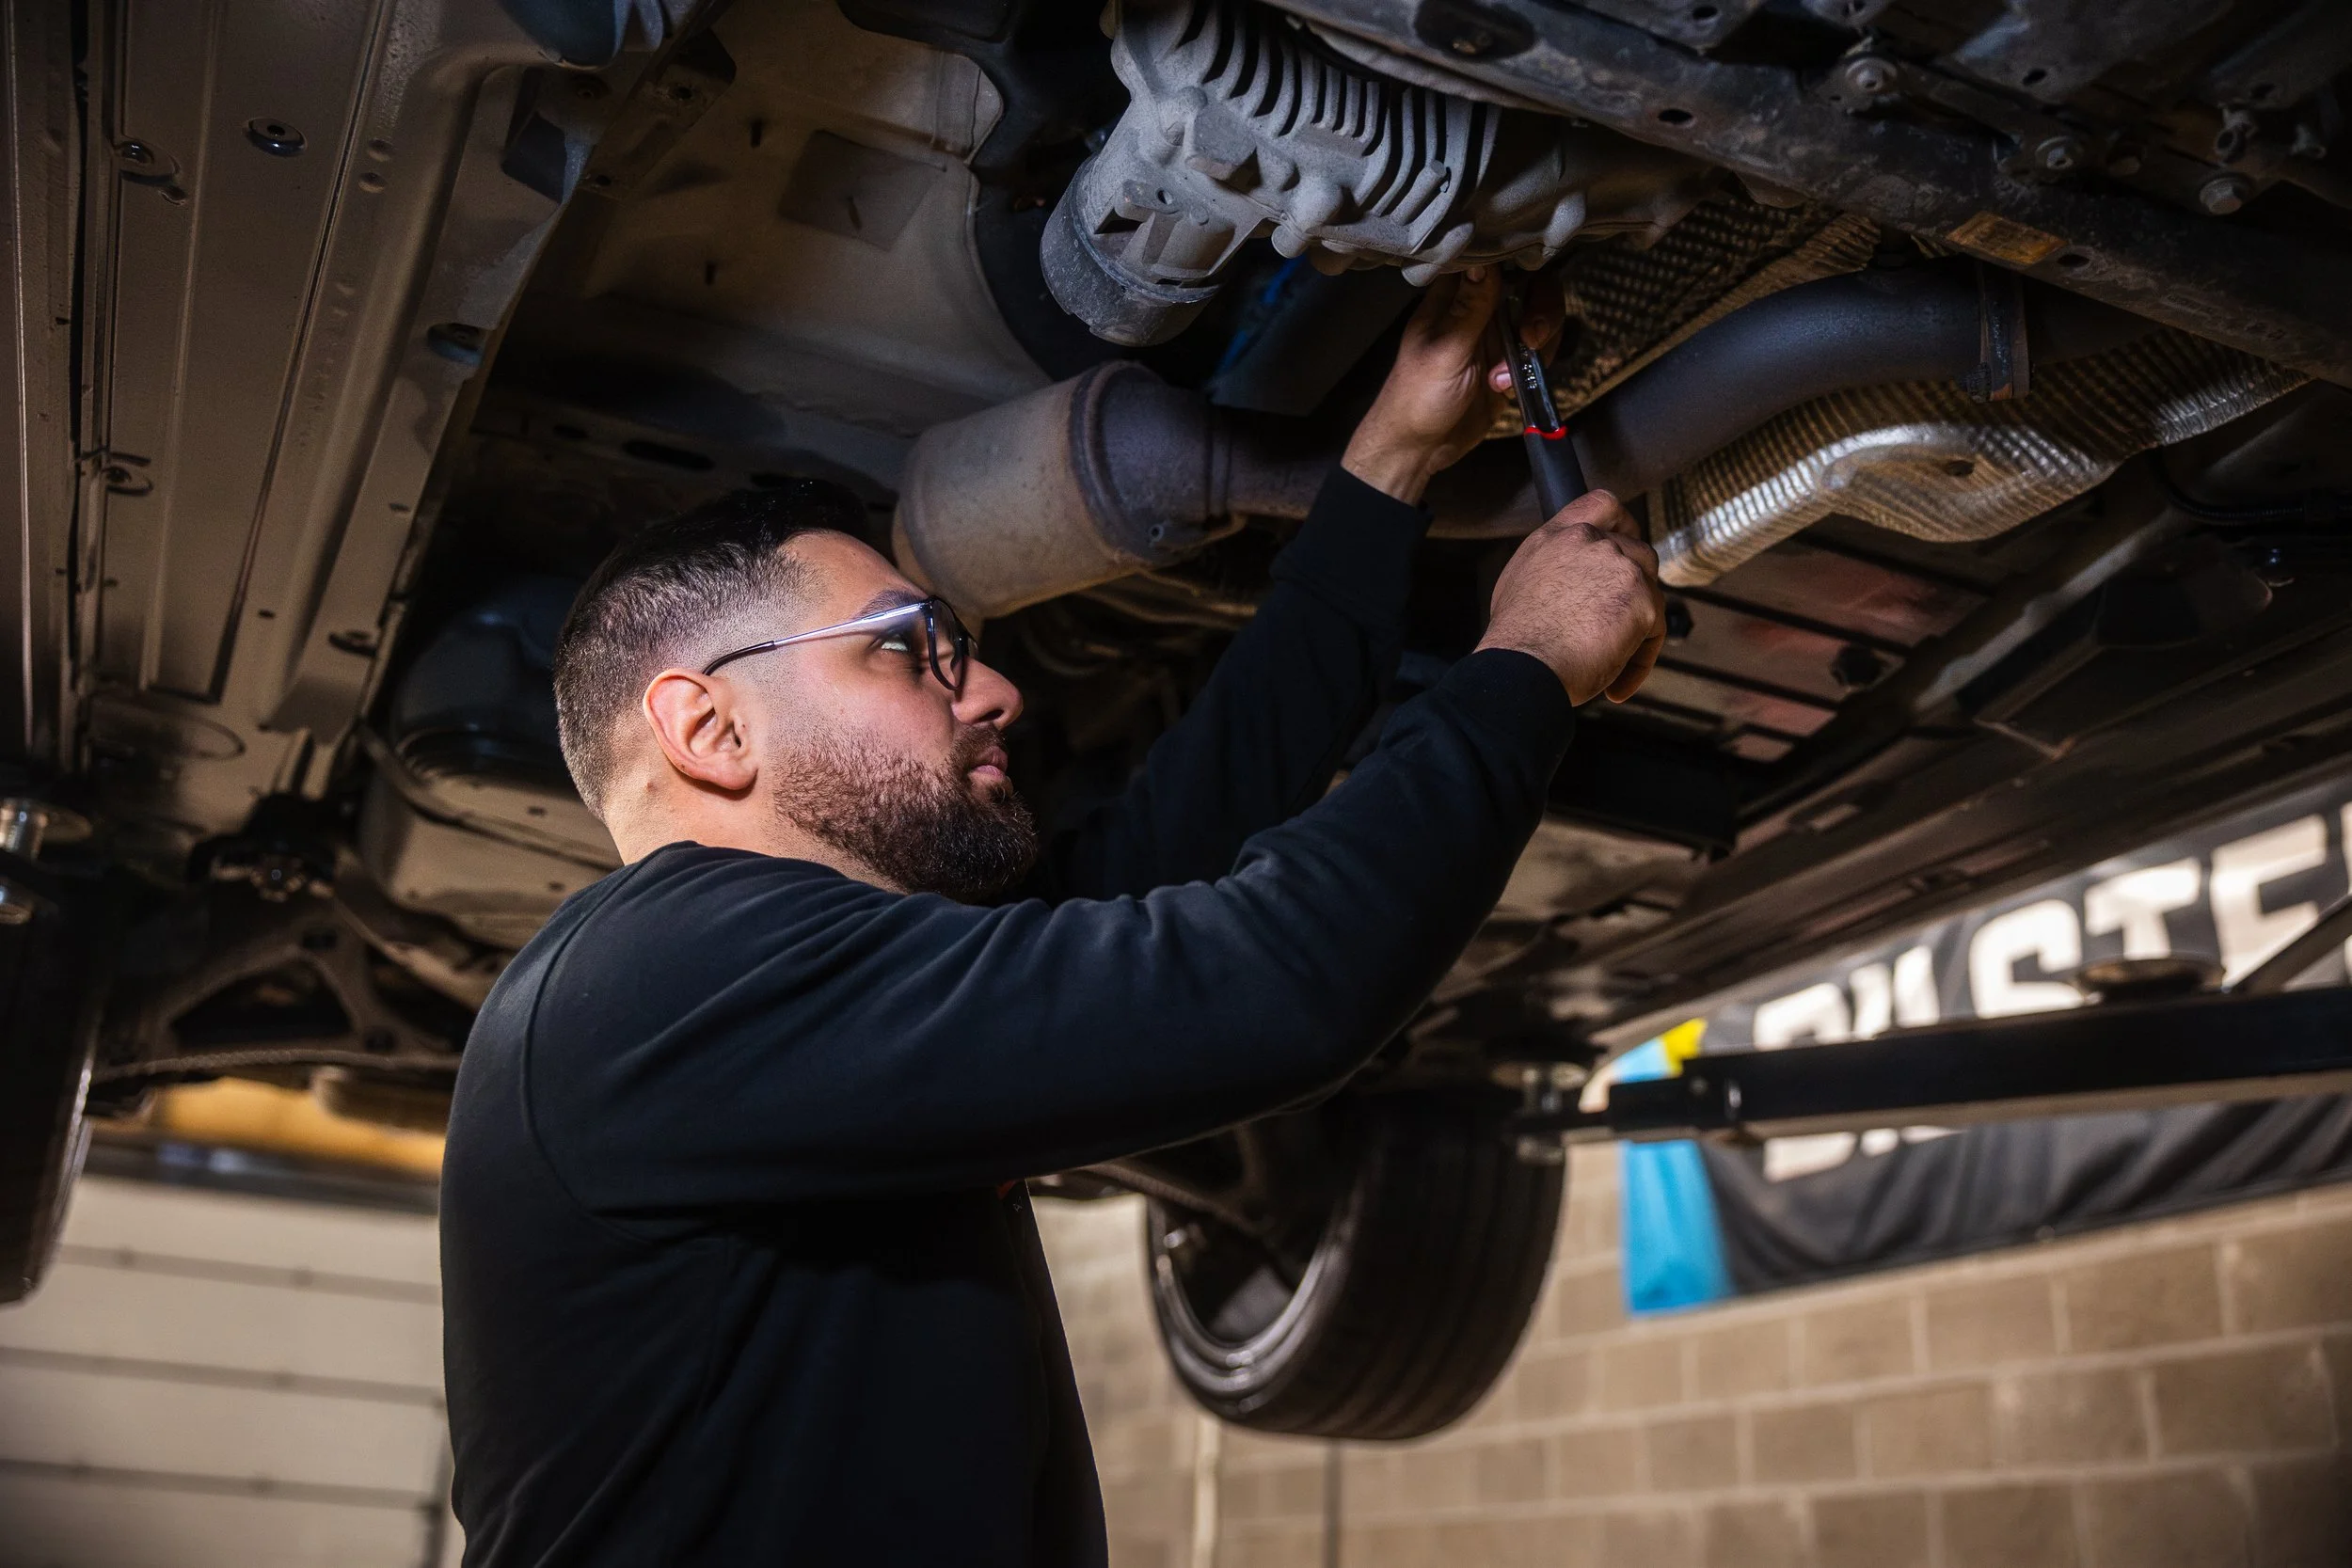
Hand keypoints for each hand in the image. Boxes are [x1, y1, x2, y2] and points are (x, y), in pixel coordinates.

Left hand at [1341, 267, 1563, 504]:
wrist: (1420, 449)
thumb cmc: (1417, 396)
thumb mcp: (1446, 350)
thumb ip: (1470, 307)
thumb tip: (1485, 260)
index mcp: (1454, 296)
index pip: (1497, 258)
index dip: (1522, 259)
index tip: (1534, 275)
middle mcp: (1480, 309)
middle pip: (1531, 284)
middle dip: (1542, 308)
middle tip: (1532, 337)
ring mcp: (1497, 336)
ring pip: (1540, 318)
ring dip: (1537, 344)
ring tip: (1503, 378)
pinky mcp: (1510, 364)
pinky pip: (1539, 352)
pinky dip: (1533, 368)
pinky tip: (1504, 388)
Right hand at [1478, 490, 1665, 704]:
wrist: (1523, 668)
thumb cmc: (1515, 642)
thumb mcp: (1519, 584)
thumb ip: (1553, 569)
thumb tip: (1567, 582)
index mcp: (1556, 537)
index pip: (1601, 504)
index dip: (1622, 522)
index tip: (1628, 540)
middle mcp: (1589, 542)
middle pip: (1637, 551)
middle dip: (1635, 587)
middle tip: (1620, 622)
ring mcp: (1620, 567)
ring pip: (1650, 591)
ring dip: (1638, 626)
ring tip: (1610, 662)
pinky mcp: (1643, 600)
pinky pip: (1655, 629)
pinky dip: (1639, 660)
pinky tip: (1614, 685)